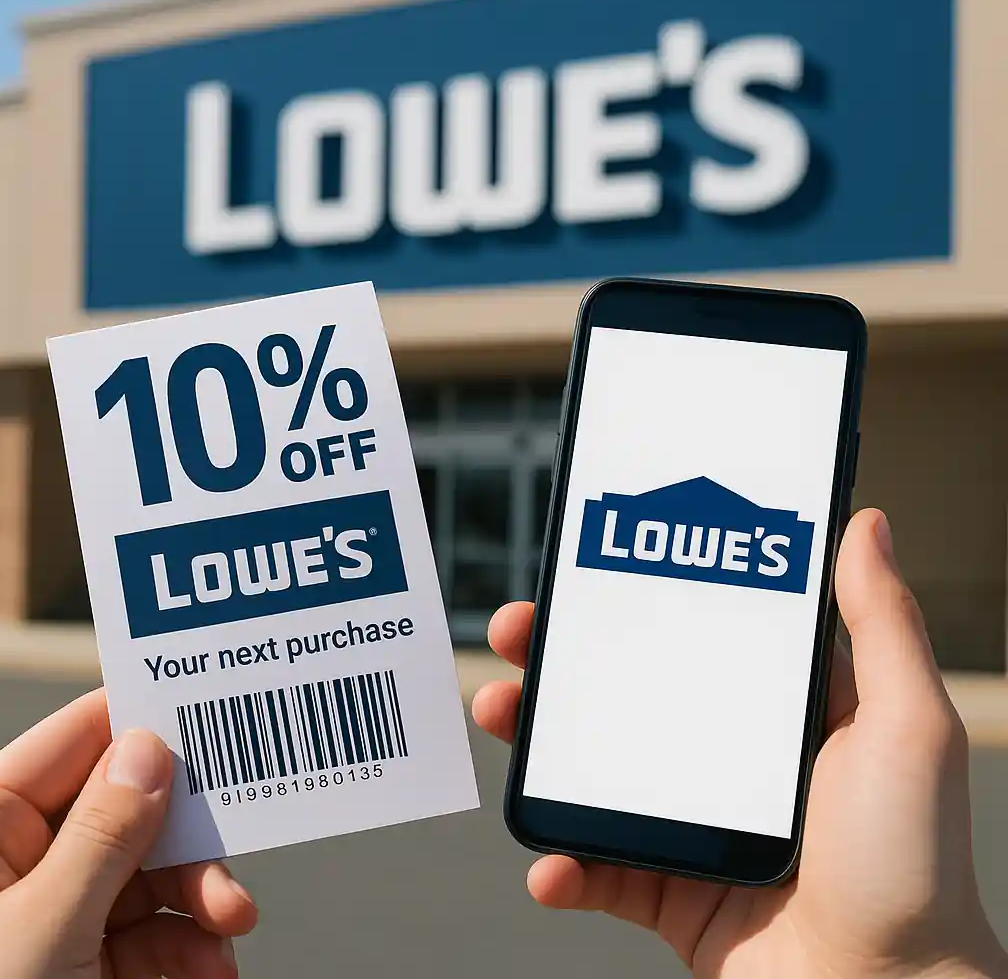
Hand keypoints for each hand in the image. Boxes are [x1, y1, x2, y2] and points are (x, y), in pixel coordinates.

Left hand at [0, 690, 256, 977]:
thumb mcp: (37, 933)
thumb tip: (150, 750)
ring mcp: (59, 910)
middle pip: (132, 807)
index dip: (143, 719)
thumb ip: (101, 837)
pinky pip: (156, 928)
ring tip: (228, 931)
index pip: (75, 742)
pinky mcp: (87, 959)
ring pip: (154, 870)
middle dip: (189, 839)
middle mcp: (22, 861)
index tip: (212, 709)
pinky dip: (193, 946)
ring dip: (202, 901)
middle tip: (229, 856)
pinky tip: (211, 968)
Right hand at [474, 509, 1007, 978]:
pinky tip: (550, 863)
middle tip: (515, 631)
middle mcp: (727, 759)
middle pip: (623, 692)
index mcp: (775, 711)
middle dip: (557, 658)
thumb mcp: (906, 727)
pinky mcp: (667, 888)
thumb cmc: (913, 868)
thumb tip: (865, 524)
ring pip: (591, 769)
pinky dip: (560, 863)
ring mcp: (691, 822)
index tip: (587, 568)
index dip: (633, 598)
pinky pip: (596, 868)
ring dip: (534, 742)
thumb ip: (882, 625)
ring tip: (499, 713)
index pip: (691, 634)